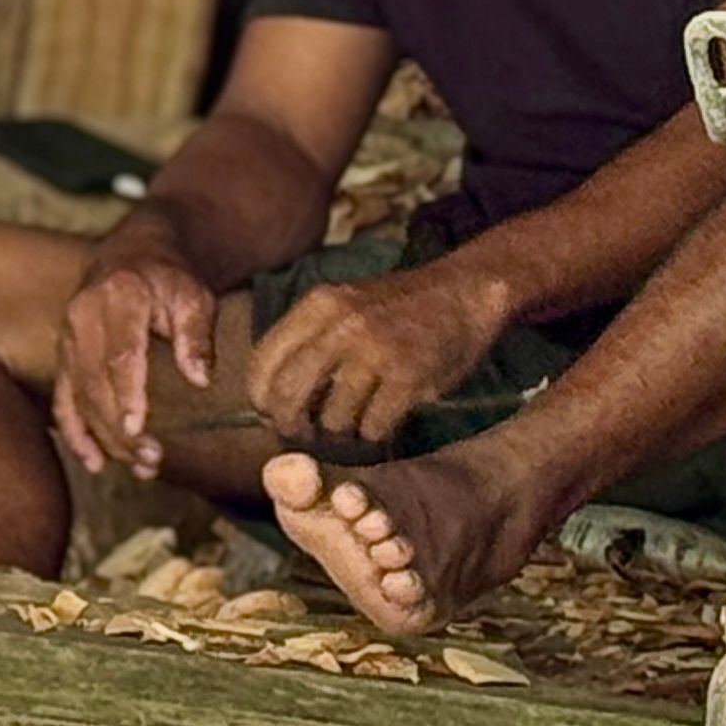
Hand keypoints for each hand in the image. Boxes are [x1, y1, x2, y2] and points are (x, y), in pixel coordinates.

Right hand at [51, 242, 219, 478]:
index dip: (125, 393)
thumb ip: (196, 335)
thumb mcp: (193, 295)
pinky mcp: (63, 356)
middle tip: (151, 459)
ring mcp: (67, 338)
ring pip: (78, 396)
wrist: (130, 256)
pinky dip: (75, 432)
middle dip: (118, 426)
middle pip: (95, 382)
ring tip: (140, 467)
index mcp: (117, 297)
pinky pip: (63, 399)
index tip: (135, 428)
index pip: (119, 353)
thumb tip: (200, 379)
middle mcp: (82, 317)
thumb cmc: (168, 278)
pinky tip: (94, 461)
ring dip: (104, 437)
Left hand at [247, 263, 509, 448]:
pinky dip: (372, 433)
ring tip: (349, 425)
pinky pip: (372, 425)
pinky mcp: (409, 376)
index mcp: (317, 306)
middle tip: (303, 434)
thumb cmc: (398, 308)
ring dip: (337, 432)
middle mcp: (340, 326)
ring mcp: (375, 351)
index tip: (270, 415)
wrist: (464, 291)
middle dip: (289, 424)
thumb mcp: (344, 308)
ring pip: (331, 417)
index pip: (263, 362)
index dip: (260, 399)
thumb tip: (272, 400)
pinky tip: (378, 423)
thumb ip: (309, 342)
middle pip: (288, 394)